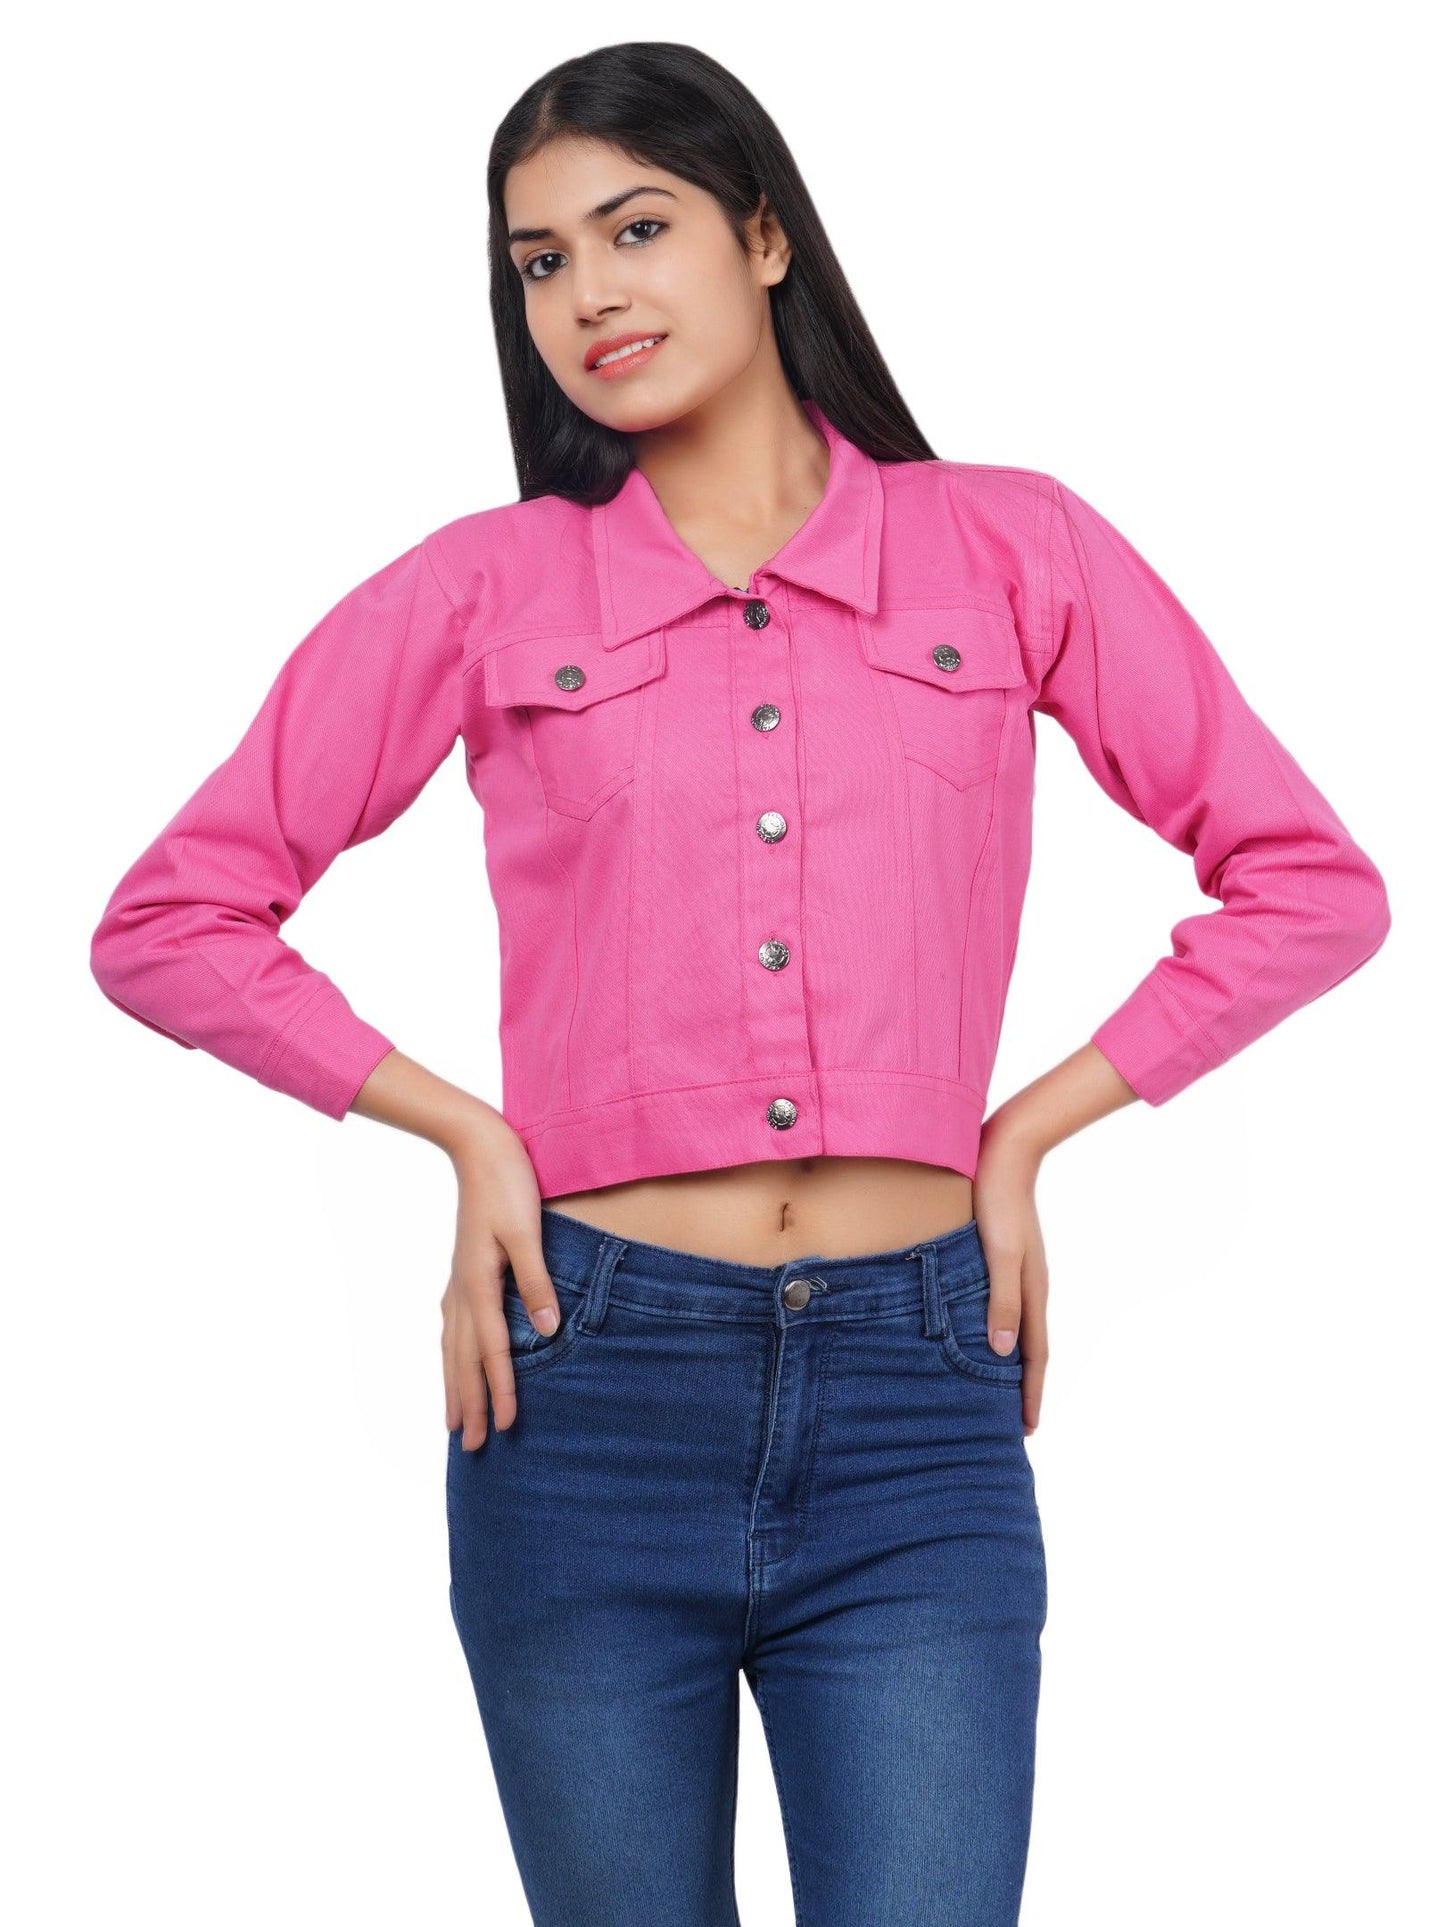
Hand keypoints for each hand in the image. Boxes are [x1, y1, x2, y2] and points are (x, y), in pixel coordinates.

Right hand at [440, 1115, 559, 1449]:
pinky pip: (452, 1326)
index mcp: (479, 1283)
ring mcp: (457, 1280)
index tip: (506, 1428)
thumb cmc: (508, 1184)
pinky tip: (452, 1359)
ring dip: (455, 1386)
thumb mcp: (527, 1231)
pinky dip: (450, 1354)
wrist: (480, 1146)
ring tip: (454, 1421)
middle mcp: (462, 1288)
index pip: (491, 1351)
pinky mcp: (462, 1269)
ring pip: (452, 1347)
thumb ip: (537, 1281)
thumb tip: (547, 1330)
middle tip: (472, 1448)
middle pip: (463, 1359)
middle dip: (469, 1404)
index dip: (500, 1391)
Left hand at [973, 1112, 1049, 1435]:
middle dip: (1024, 1385)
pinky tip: (983, 1331)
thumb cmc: (999, 1203)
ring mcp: (1020, 1272)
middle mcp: (1030, 1286)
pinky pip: (1005, 1305)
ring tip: (999, 1386)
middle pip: (1029, 1347)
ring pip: (1017, 1327)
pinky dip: (1000, 1329)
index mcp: (1032, 1291)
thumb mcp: (999, 1255)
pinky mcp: (1004, 1257)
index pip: (1034, 1355)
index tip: (1027, 1428)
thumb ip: (1002, 1302)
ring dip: (1012, 1360)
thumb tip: (1002, 1353)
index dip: (1029, 1393)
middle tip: (1016, 1421)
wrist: (1004, 1152)